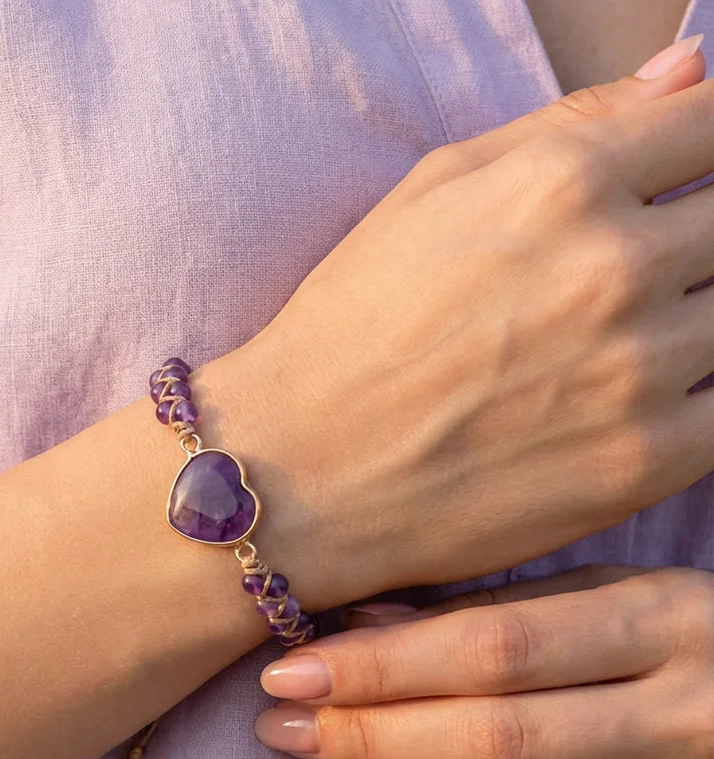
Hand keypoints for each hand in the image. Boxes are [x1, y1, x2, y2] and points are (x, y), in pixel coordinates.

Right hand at [195, 48, 713, 611]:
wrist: (302, 470)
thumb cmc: (350, 328)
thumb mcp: (428, 193)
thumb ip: (567, 124)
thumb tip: (687, 72)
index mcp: (560, 185)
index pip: (711, 125)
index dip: (706, 147)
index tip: (685, 179)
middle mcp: (613, 269)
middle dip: (698, 236)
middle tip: (628, 279)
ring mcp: (637, 372)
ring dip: (693, 319)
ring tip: (609, 347)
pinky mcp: (645, 463)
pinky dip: (697, 394)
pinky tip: (633, 400)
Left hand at [254, 565, 713, 758]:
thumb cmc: (692, 640)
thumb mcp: (619, 596)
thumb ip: (501, 607)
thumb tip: (365, 626)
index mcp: (666, 621)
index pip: (494, 648)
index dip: (382, 666)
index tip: (291, 670)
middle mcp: (688, 715)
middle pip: (496, 736)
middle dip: (370, 735)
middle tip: (281, 728)